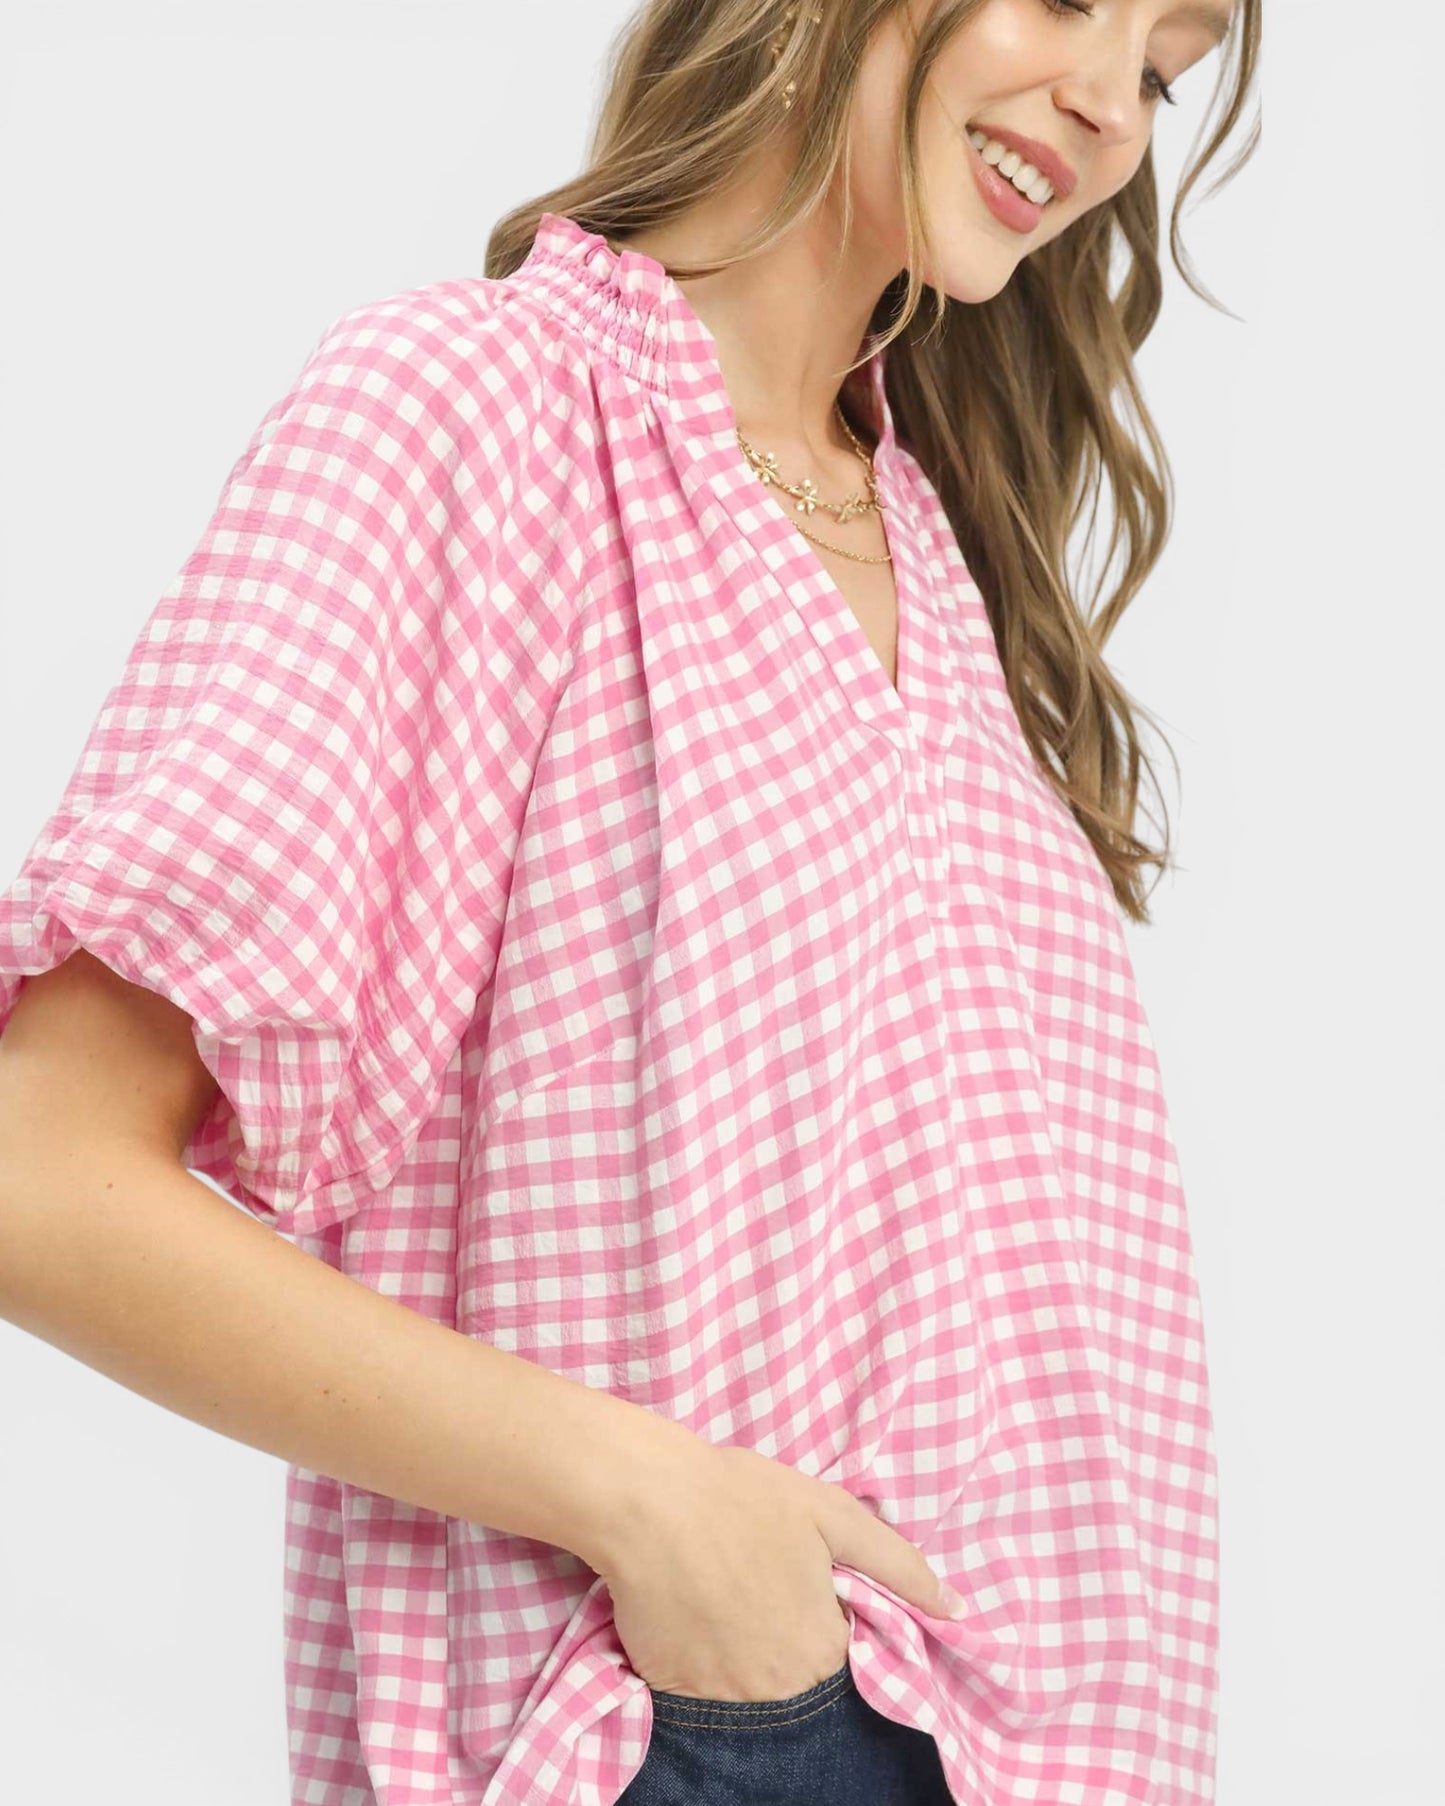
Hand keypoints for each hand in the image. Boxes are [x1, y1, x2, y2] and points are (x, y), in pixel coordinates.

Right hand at [594, 1436, 963, 1701]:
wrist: (649, 1500)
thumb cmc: (744, 1497)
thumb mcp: (832, 1513)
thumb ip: (898, 1564)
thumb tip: (956, 1610)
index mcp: (825, 1649)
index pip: (847, 1663)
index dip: (827, 1624)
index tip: (804, 1591)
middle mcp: (781, 1690)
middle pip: (801, 1688)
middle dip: (787, 1648)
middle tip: (758, 1593)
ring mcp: (724, 1700)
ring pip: (753, 1697)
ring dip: (748, 1662)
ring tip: (727, 1606)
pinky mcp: (673, 1693)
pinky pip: (703, 1698)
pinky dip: (704, 1669)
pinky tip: (697, 1620)